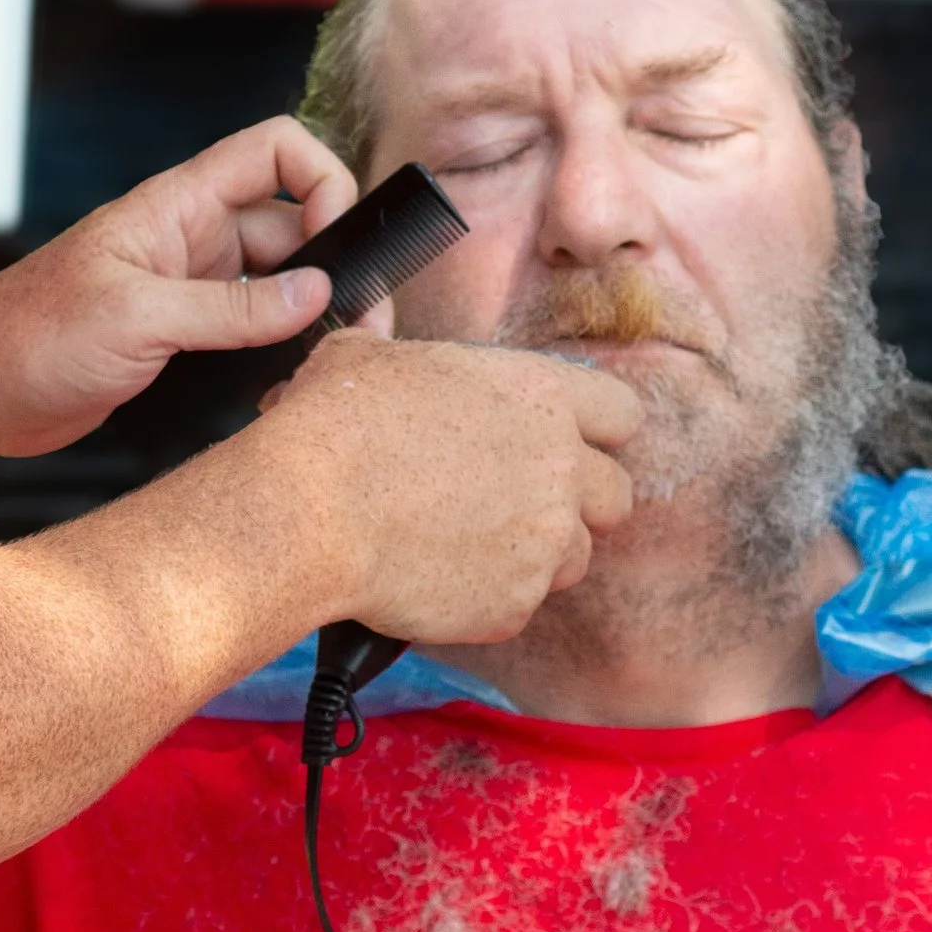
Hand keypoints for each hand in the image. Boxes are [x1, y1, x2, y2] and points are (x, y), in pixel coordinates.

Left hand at [0, 122, 356, 457]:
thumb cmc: (30, 339)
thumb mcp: (136, 320)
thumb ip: (232, 310)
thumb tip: (319, 293)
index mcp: (177, 206)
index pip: (276, 150)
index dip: (322, 182)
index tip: (338, 244)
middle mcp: (192, 236)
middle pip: (295, 222)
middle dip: (338, 264)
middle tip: (364, 327)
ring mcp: (190, 284)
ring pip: (282, 279)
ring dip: (315, 312)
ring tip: (336, 359)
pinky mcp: (182, 333)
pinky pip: (254, 325)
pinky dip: (281, 348)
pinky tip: (286, 383)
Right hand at [262, 332, 639, 648]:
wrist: (310, 512)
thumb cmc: (333, 425)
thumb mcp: (365, 356)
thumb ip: (394, 343)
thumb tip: (373, 325)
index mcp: (540, 395)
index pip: (621, 413)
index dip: (596, 430)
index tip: (566, 444)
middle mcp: (559, 468)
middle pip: (615, 496)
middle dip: (577, 503)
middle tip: (520, 504)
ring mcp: (543, 542)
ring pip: (575, 559)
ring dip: (536, 555)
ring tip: (471, 545)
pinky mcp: (513, 605)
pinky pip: (519, 606)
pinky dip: (488, 598)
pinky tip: (438, 578)